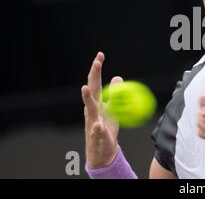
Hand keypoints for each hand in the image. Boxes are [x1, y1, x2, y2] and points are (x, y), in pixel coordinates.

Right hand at [81, 52, 120, 168]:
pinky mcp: (97, 135)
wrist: (101, 151)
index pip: (96, 82)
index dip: (97, 69)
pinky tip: (98, 125)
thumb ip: (114, 94)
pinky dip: (97, 128)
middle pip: (92, 90)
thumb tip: (118, 77)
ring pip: (90, 109)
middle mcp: (92, 110)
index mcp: (96, 102)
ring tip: (85, 89)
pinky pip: (97, 131)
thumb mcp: (112, 110)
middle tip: (96, 62)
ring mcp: (92, 122)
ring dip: (87, 98)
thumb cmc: (106, 129)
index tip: (100, 55)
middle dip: (93, 76)